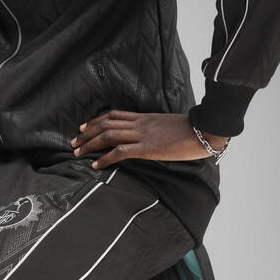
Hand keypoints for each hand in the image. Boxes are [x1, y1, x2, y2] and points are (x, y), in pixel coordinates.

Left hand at [70, 111, 229, 168]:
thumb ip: (155, 130)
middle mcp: (139, 123)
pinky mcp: (147, 148)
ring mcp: (142, 135)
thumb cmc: (191, 130)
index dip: (96, 121)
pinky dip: (105, 158)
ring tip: (77, 153)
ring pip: (108, 135)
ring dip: (90, 144)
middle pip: (106, 124)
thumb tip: (150, 138)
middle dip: (86, 133)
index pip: (114, 115)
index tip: (83, 127)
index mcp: (144, 117)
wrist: (205, 130)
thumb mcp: (168, 126)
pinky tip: (96, 164)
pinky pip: (120, 151)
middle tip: (74, 142)